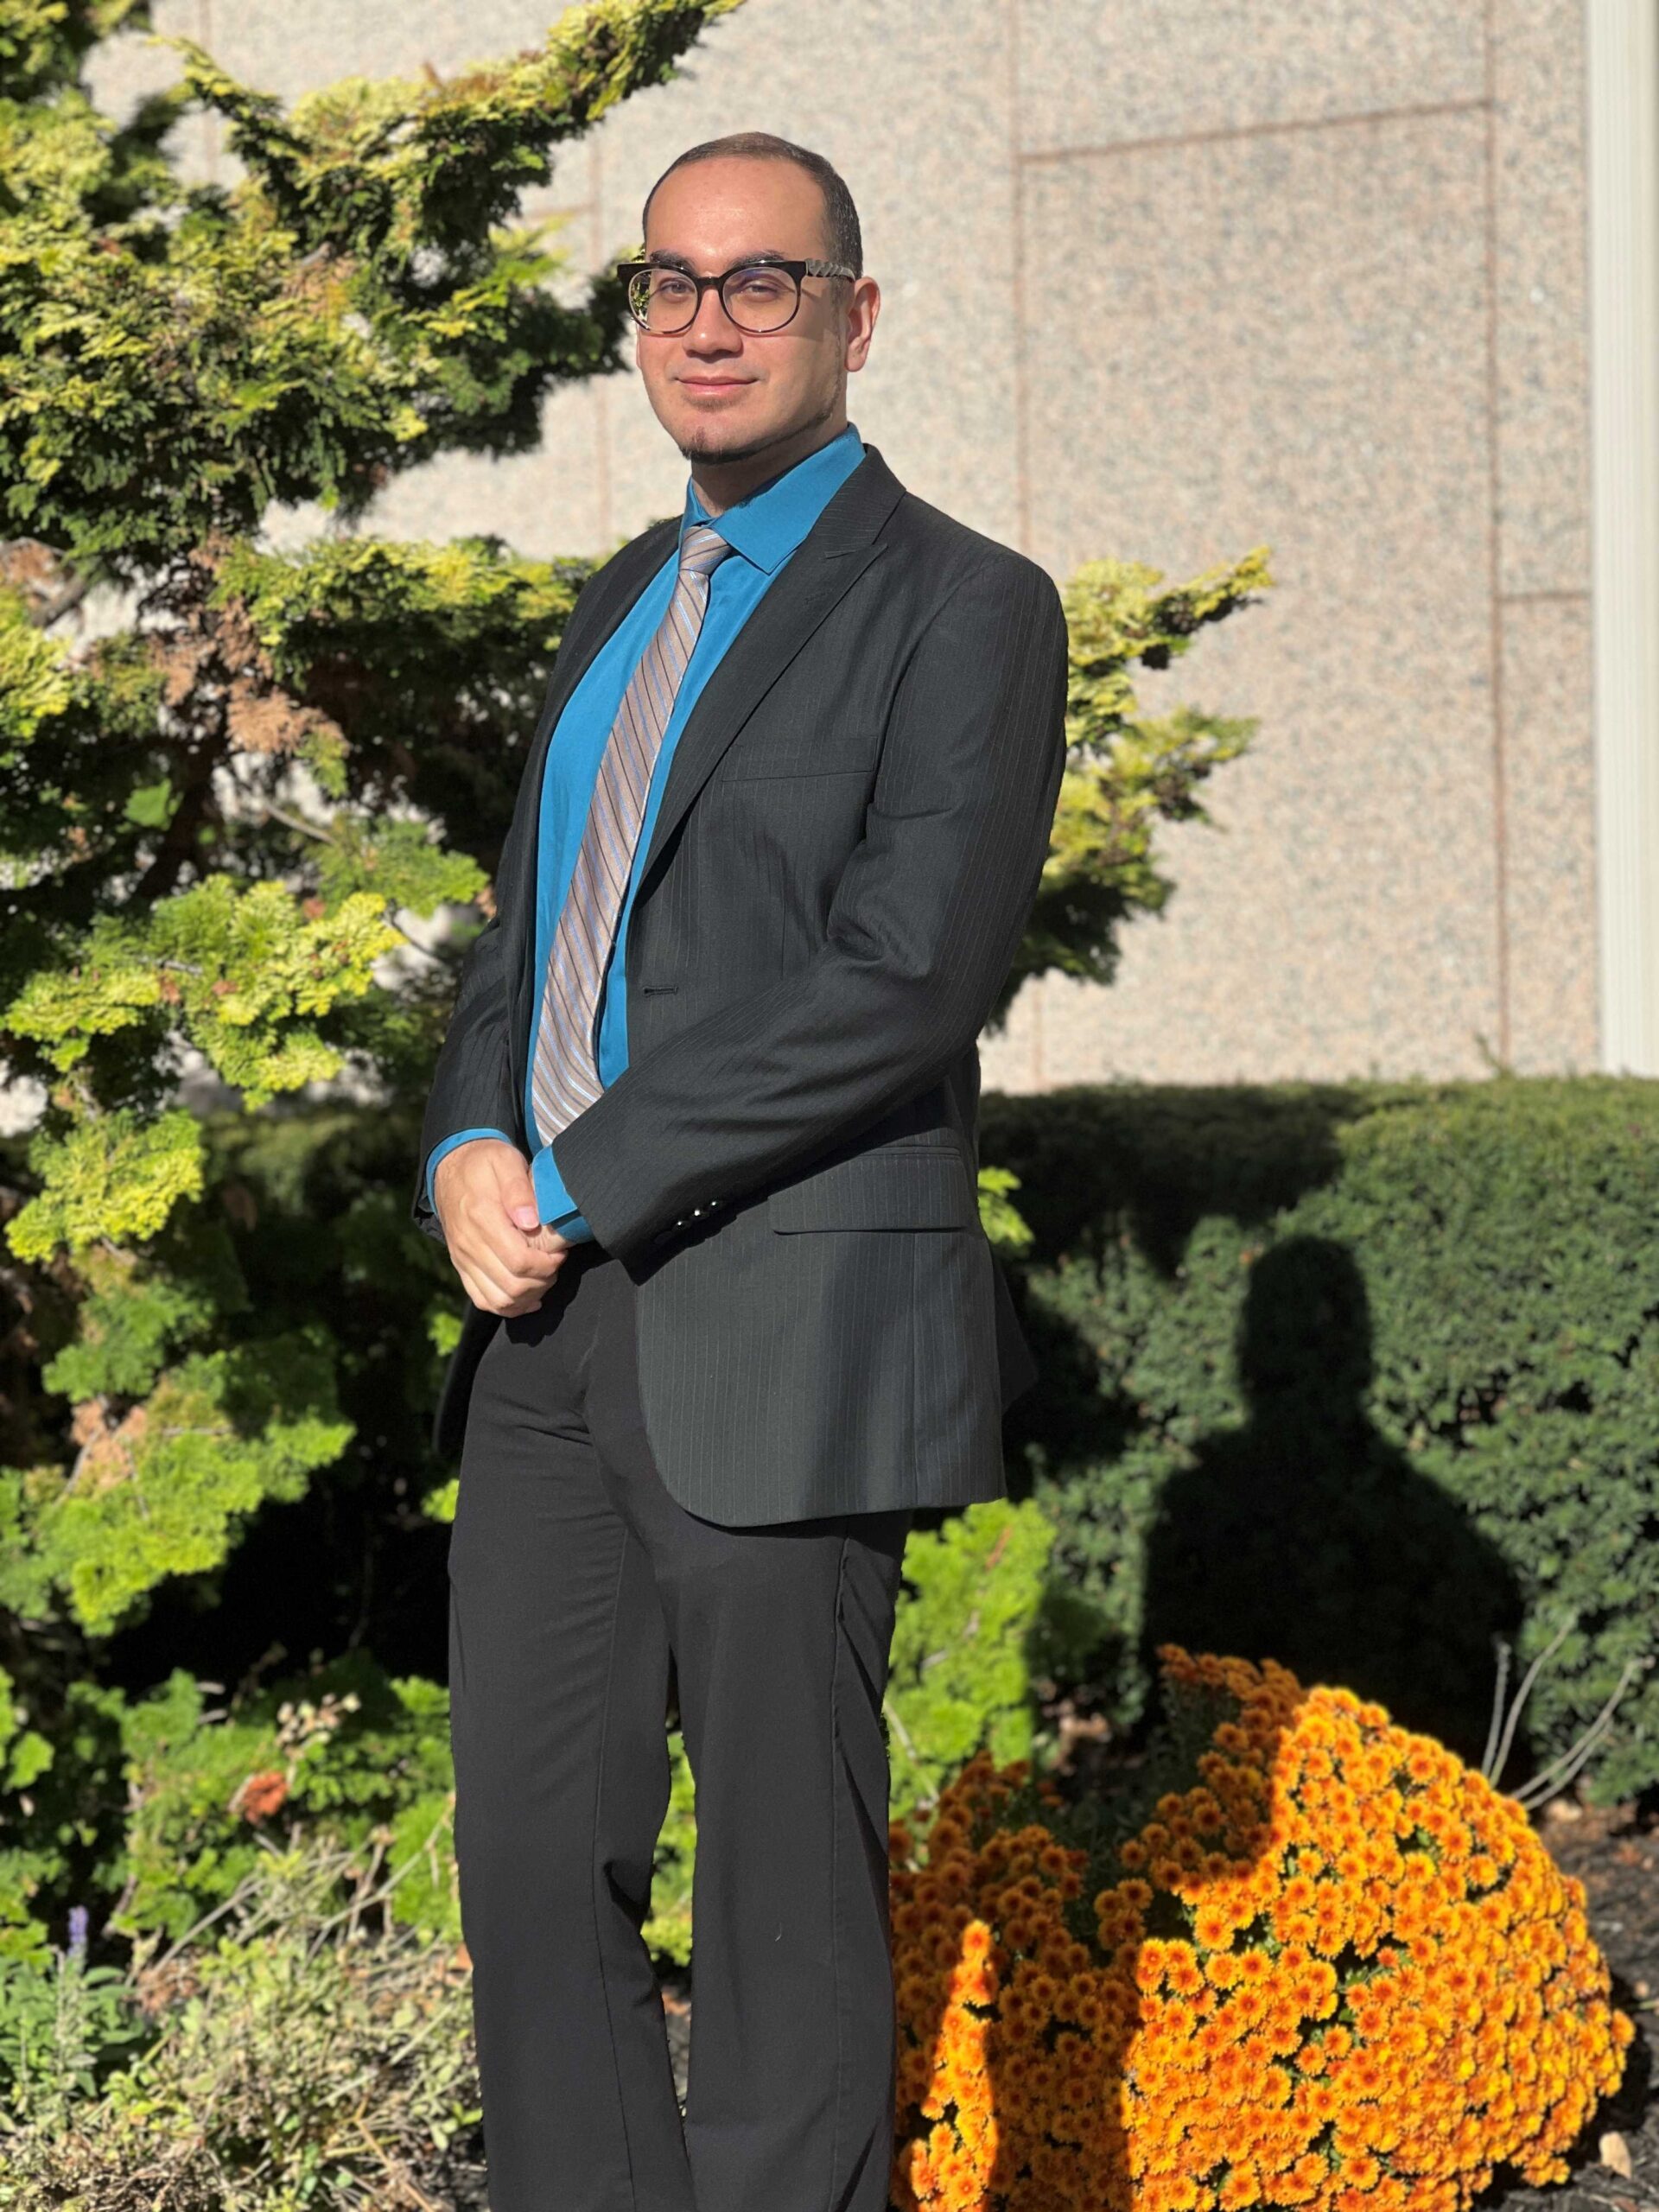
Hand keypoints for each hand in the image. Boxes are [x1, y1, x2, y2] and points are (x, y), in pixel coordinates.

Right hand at [432, 1138, 572, 1316]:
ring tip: (543, 1277)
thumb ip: (519, 1189)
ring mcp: (462, 1258)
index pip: (519, 1261)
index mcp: (481, 1218)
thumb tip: (531, 1221)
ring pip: (498, 1300)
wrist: (451, 1167)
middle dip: (542, 1281)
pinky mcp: (461, 1266)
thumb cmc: (485, 1163)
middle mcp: (468, 1244)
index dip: (546, 1264)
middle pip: (511, 1286)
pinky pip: (482, 1299)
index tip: (559, 1253)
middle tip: (555, 1264)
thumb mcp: (505, 1162)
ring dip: (528, 1296)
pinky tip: (528, 1296)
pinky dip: (508, 1306)